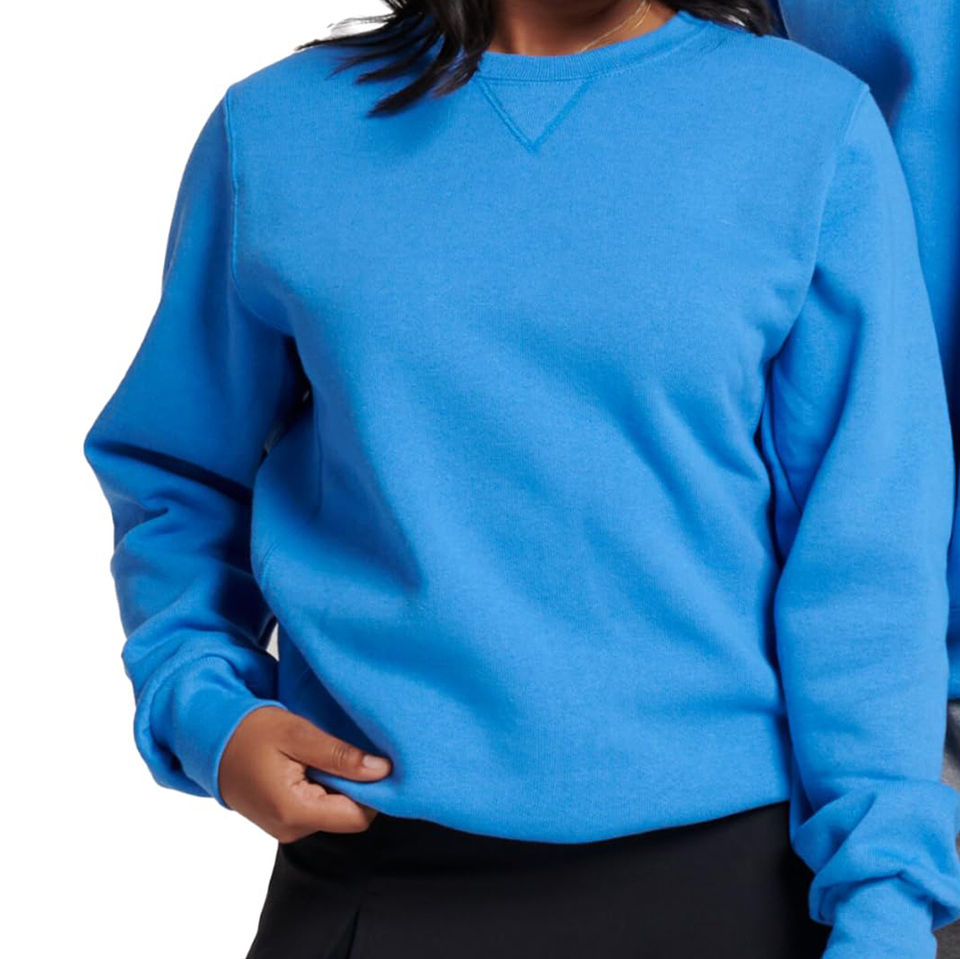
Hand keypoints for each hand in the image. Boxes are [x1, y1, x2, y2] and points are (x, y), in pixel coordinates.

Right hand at [218, 705, 392, 842]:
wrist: (211, 741)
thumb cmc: (251, 732)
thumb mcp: (298, 735)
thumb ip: (340, 755)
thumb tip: (383, 770)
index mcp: (294, 812)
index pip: (358, 816)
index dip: (375, 790)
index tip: (376, 760)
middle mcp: (291, 829)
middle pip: (348, 816)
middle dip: (358, 786)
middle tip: (350, 750)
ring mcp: (286, 828)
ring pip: (335, 812)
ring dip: (340, 785)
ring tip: (325, 754)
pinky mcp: (284, 820)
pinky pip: (319, 809)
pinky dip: (325, 787)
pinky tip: (315, 764)